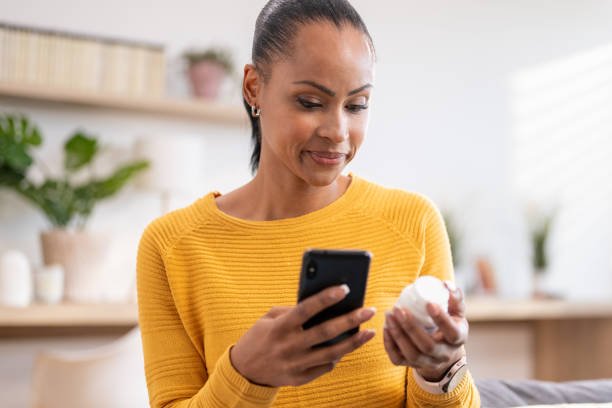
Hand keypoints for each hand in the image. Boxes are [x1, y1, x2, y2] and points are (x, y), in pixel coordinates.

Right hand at [230, 285, 375, 386]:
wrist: (244, 370)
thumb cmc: (260, 336)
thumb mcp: (269, 318)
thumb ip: (292, 310)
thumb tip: (324, 305)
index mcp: (280, 327)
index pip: (306, 309)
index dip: (325, 298)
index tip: (344, 289)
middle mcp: (288, 346)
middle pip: (325, 332)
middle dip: (350, 320)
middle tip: (369, 310)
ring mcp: (295, 365)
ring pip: (332, 353)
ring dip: (354, 342)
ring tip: (369, 332)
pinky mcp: (299, 379)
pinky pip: (325, 367)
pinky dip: (337, 356)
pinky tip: (347, 347)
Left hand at [383, 281, 467, 380]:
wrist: (443, 348)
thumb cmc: (449, 323)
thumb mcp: (456, 311)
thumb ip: (454, 297)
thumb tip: (446, 284)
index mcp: (457, 339)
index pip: (452, 333)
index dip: (441, 319)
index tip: (429, 304)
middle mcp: (444, 354)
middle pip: (427, 346)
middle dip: (411, 327)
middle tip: (399, 309)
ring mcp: (428, 362)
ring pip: (412, 354)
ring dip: (398, 335)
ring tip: (389, 315)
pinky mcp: (412, 365)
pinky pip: (398, 359)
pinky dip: (389, 344)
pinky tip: (386, 329)